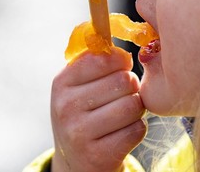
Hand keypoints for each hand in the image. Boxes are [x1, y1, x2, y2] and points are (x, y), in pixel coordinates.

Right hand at [50, 47, 146, 171]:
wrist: (76, 161)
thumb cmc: (85, 113)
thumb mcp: (80, 85)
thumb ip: (97, 61)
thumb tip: (120, 39)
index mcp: (62, 82)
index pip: (105, 57)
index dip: (121, 62)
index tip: (120, 68)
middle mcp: (66, 106)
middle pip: (124, 81)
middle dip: (131, 87)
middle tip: (121, 96)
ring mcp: (79, 133)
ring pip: (133, 105)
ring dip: (135, 109)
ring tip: (122, 114)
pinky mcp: (98, 155)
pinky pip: (137, 129)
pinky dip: (136, 129)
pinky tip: (121, 133)